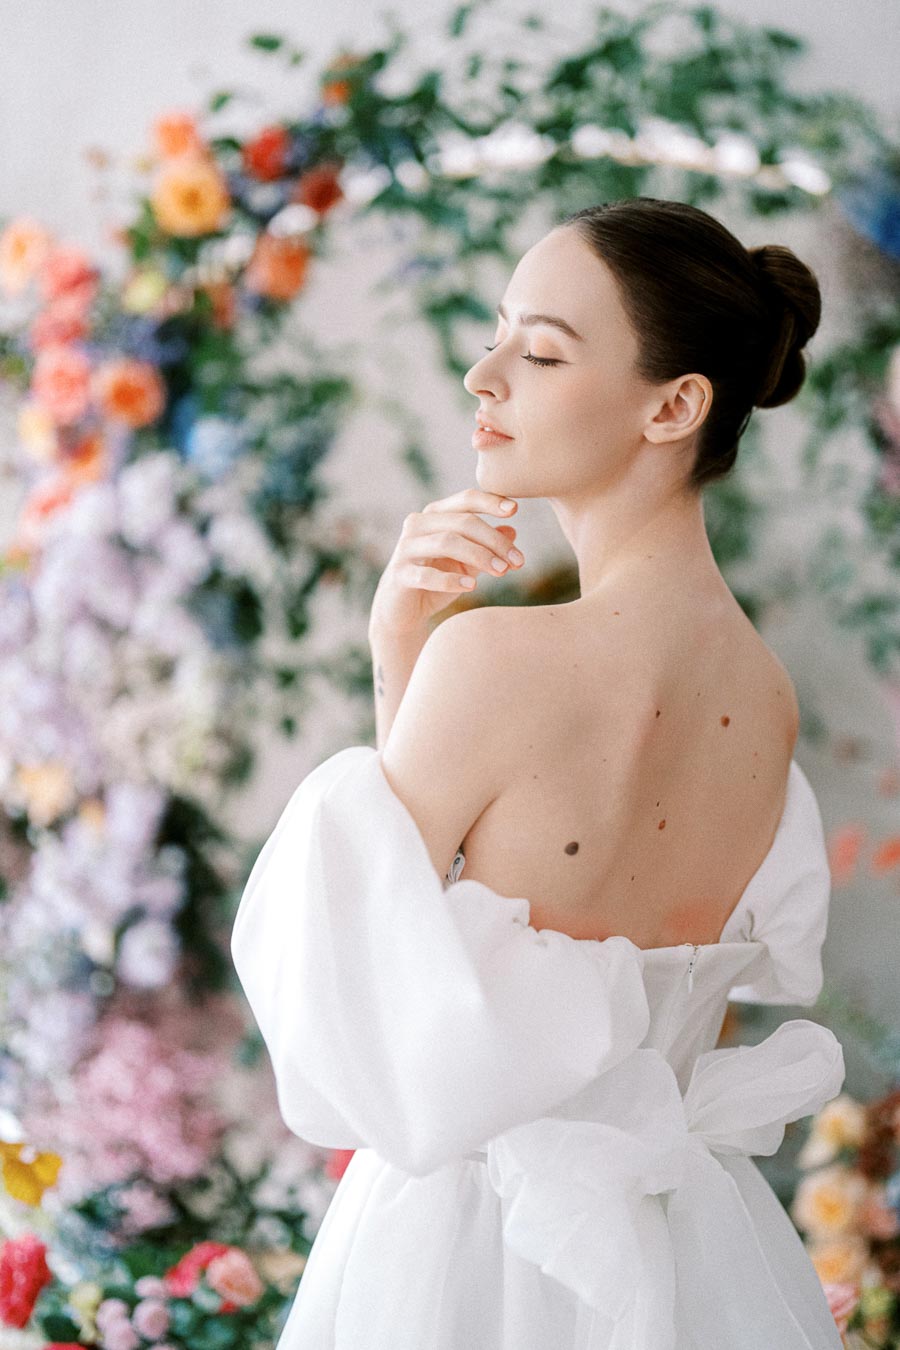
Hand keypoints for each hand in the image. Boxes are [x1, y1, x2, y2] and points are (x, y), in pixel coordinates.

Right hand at [369, 489, 522, 635]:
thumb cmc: (436, 581)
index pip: (465, 500)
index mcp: (434, 516)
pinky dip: (451, 579)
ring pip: (447, 542)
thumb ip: (484, 547)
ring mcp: (405, 549)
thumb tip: (512, 531)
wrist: (402, 611)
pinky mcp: (399, 574)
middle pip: (462, 522)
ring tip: (502, 571)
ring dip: (479, 556)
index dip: (490, 501)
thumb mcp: (465, 563)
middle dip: (494, 540)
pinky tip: (471, 585)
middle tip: (518, 560)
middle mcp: (417, 525)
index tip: (515, 510)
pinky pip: (427, 574)